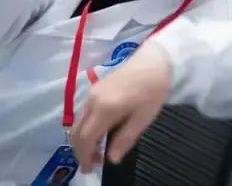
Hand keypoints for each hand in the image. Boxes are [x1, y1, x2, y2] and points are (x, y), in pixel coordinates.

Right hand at [71, 44, 172, 172]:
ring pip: (78, 121)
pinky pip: (84, 111)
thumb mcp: (142, 119)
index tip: (89, 169)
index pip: (85, 138)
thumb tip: (112, 159)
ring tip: (96, 150)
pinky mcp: (96, 87)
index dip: (84, 156)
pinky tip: (98, 131)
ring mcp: (92, 92)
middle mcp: (93, 100)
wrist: (154, 61)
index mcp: (104, 109)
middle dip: (80, 150)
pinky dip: (85, 126)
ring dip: (82, 138)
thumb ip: (125, 139)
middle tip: (92, 162)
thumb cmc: (152, 90)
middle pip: (77, 130)